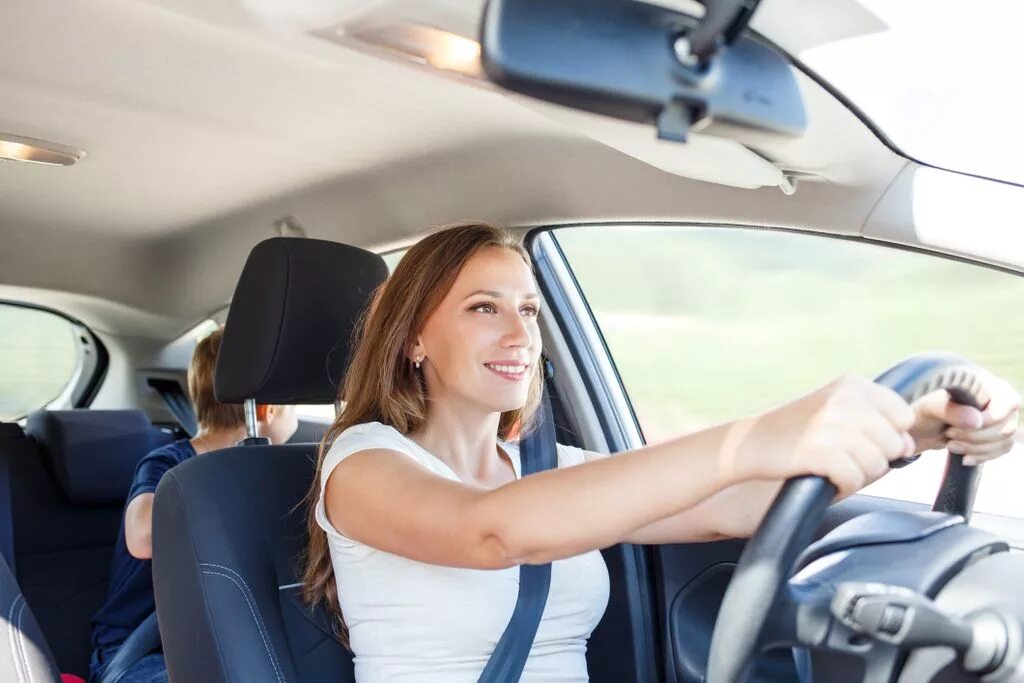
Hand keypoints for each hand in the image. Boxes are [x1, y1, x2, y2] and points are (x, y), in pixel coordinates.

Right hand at [736, 375, 916, 496]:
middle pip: (894, 443)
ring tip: (830, 464)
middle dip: (873, 458)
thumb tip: (908, 445)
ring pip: (877, 465)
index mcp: (852, 384)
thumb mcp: (836, 410)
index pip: (902, 415)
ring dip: (857, 473)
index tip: (859, 438)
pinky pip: (854, 480)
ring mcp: (831, 425)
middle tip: (839, 454)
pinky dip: (842, 486)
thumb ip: (877, 422)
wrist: (750, 443)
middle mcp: (844, 400)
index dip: (887, 434)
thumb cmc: (798, 432)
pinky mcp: (819, 451)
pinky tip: (822, 476)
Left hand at [909, 373, 1020, 465]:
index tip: (959, 426)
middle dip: (976, 437)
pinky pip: (1001, 449)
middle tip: (949, 435)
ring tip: (951, 446)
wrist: (920, 423)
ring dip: (977, 448)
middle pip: (1006, 426)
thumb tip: (977, 420)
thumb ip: (952, 411)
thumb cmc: (923, 407)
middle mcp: (998, 399)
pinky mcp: (997, 434)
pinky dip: (983, 456)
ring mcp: (1000, 417)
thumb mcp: (930, 407)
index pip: (1007, 402)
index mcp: (986, 383)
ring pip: (1004, 440)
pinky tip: (964, 458)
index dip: (989, 419)